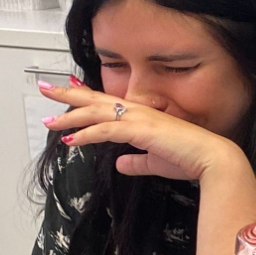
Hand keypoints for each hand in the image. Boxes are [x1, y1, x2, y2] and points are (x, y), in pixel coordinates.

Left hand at [39, 79, 241, 182]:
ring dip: (70, 116)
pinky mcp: (140, 131)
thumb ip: (136, 162)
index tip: (65, 92)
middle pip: (95, 100)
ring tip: (49, 121)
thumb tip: (120, 165)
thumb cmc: (188, 159)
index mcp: (141, 115)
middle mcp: (137, 111)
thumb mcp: (156, 162)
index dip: (84, 97)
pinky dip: (87, 135)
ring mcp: (138, 119)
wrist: (210, 158)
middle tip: (45, 89)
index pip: (107, 102)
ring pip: (96, 113)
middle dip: (68, 95)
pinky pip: (106, 131)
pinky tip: (71, 141)